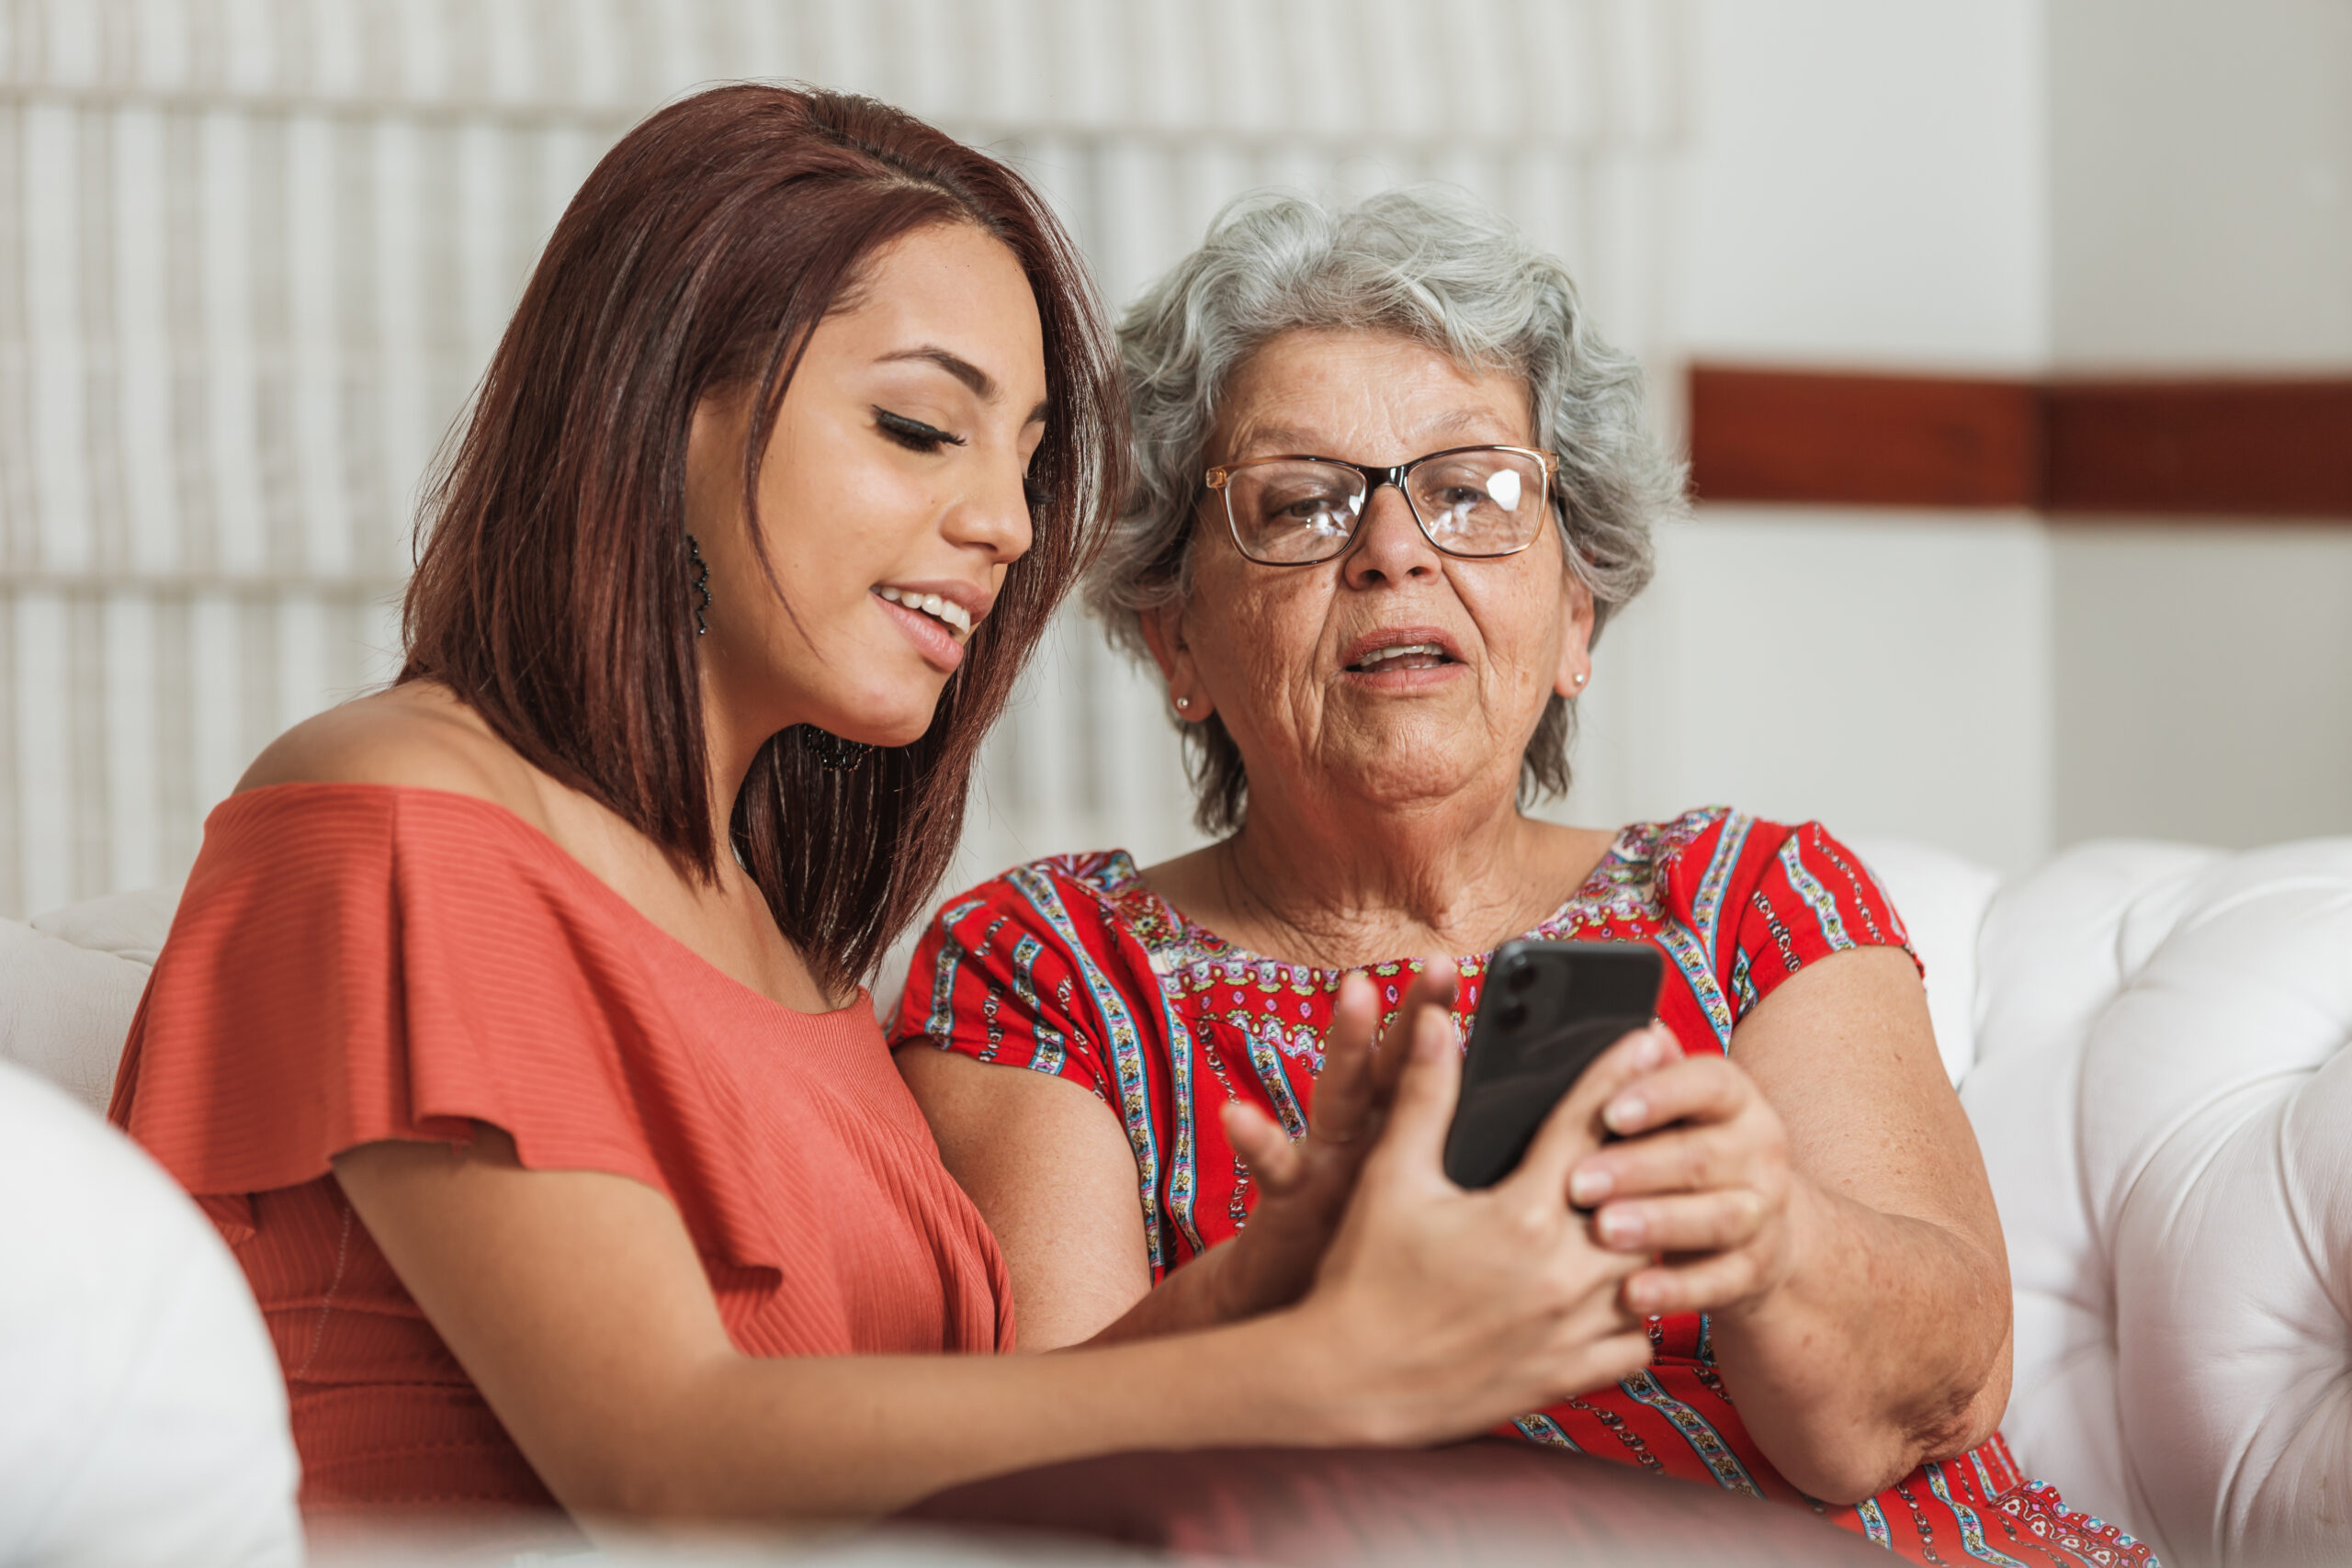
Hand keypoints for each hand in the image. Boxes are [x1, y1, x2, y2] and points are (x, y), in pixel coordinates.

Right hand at [1207, 965, 1449, 1322]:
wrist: (1281, 1312)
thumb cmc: (1358, 1262)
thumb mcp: (1403, 1202)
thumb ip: (1430, 1143)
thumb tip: (1491, 1108)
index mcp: (1394, 1140)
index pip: (1427, 1067)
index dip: (1440, 1016)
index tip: (1463, 964)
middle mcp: (1358, 1140)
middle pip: (1390, 1067)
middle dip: (1414, 1012)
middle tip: (1438, 961)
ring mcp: (1321, 1166)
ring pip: (1339, 1098)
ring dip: (1348, 1045)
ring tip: (1355, 992)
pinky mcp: (1287, 1203)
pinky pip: (1276, 1171)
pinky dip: (1257, 1143)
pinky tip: (1239, 1115)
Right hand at [1285, 986, 1668, 1446]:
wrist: (1348, 1383)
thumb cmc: (1362, 1275)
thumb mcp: (1392, 1178)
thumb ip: (1424, 1096)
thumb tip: (1433, 1020)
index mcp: (1521, 1215)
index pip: (1586, 1126)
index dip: (1617, 1075)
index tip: (1645, 1038)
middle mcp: (1561, 1274)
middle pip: (1641, 1197)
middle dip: (1652, 1154)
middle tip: (1666, 1125)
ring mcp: (1572, 1330)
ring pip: (1652, 1269)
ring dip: (1651, 1234)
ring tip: (1649, 1205)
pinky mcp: (1570, 1376)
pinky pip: (1640, 1340)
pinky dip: (1639, 1310)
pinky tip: (1620, 1288)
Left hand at [1564, 1045, 1803, 1319]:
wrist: (1757, 1226)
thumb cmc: (1683, 1151)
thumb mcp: (1668, 1112)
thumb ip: (1644, 1078)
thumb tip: (1637, 1035)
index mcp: (1733, 1099)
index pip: (1707, 1083)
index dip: (1661, 1094)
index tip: (1610, 1110)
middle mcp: (1759, 1150)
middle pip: (1702, 1156)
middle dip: (1638, 1169)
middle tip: (1579, 1181)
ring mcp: (1763, 1212)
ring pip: (1717, 1218)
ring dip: (1659, 1224)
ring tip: (1605, 1231)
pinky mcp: (1755, 1270)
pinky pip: (1719, 1282)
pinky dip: (1677, 1289)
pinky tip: (1632, 1294)